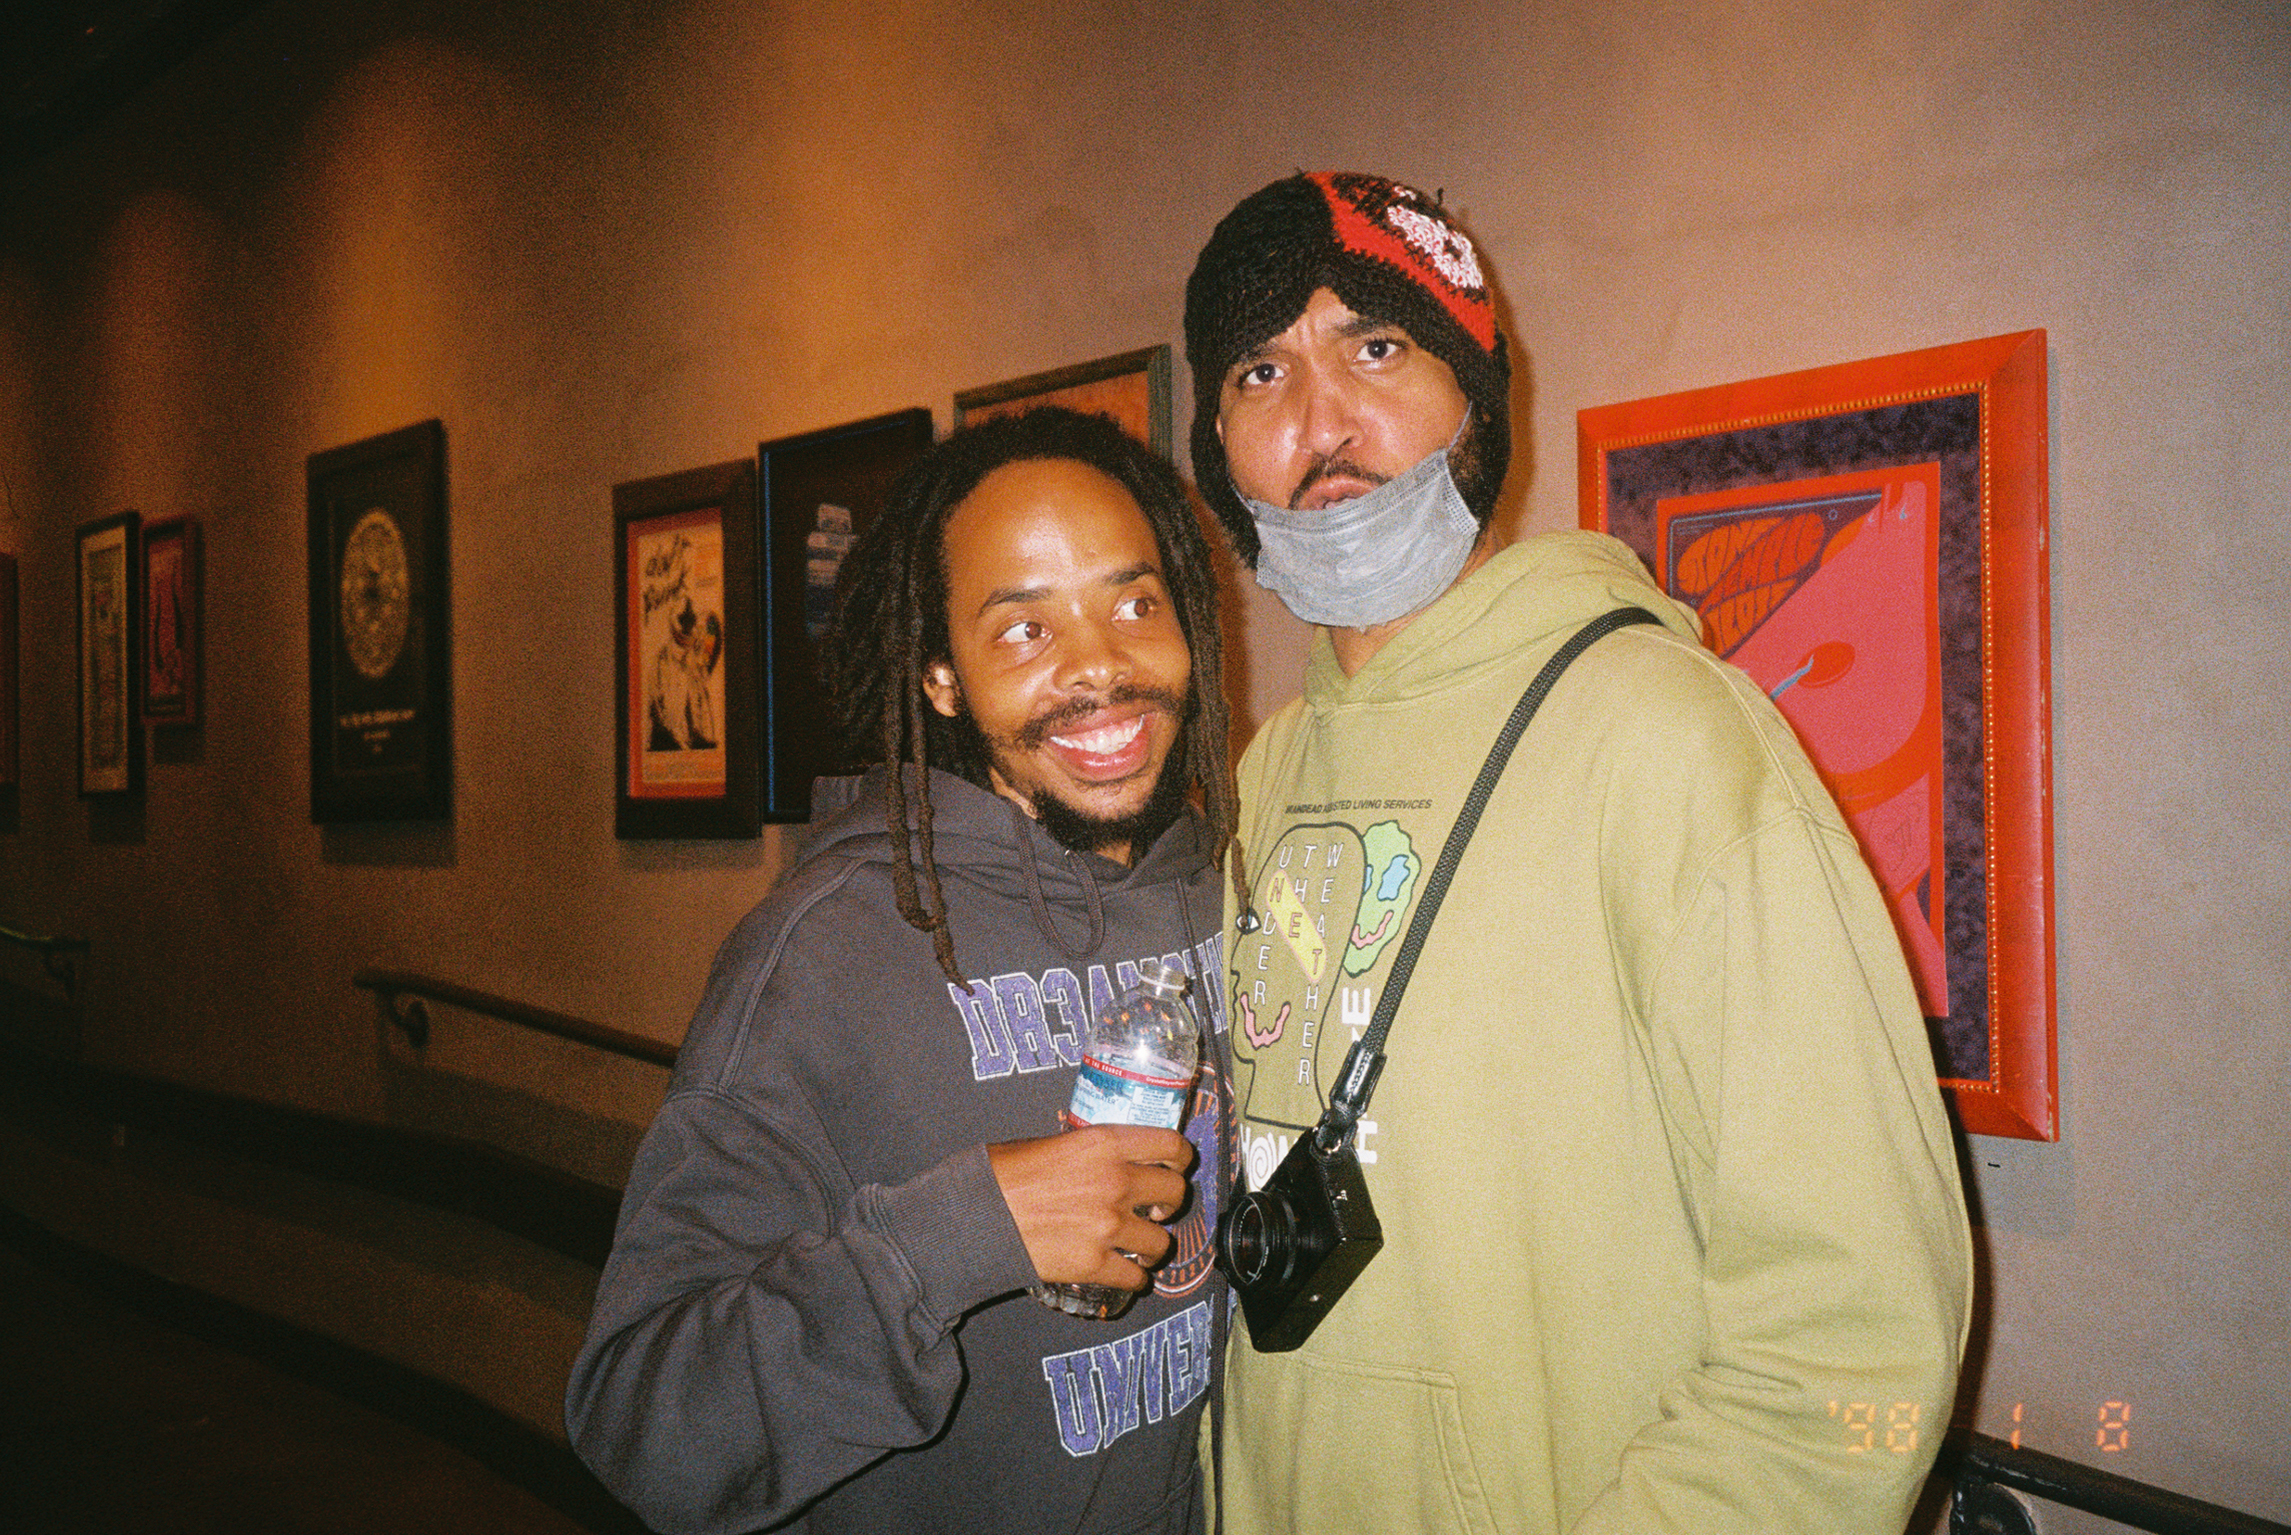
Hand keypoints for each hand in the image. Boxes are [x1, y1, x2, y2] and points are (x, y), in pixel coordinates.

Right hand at [988, 1125, 1194, 1290]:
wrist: (973, 1217)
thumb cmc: (1001, 1176)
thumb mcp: (1049, 1142)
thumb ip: (1088, 1151)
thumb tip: (1106, 1157)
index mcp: (1104, 1143)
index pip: (1170, 1144)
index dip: (1180, 1158)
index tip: (1176, 1166)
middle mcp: (1115, 1181)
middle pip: (1174, 1191)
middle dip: (1170, 1202)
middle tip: (1158, 1209)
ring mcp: (1108, 1225)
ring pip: (1162, 1241)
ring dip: (1153, 1245)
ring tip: (1140, 1247)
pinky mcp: (1095, 1264)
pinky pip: (1136, 1277)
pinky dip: (1134, 1278)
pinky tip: (1124, 1272)